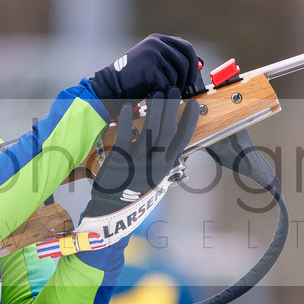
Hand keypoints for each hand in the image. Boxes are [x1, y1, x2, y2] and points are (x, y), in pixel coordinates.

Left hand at [83, 87, 198, 218]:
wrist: (111, 212)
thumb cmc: (134, 197)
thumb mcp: (154, 183)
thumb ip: (162, 165)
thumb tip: (171, 150)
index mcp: (165, 169)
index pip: (182, 140)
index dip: (188, 120)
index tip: (192, 104)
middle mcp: (154, 164)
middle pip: (166, 130)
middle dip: (171, 108)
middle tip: (172, 90)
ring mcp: (136, 161)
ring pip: (148, 130)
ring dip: (153, 109)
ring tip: (156, 93)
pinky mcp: (118, 160)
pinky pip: (124, 136)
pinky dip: (125, 121)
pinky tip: (127, 107)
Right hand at [88, 34, 203, 112]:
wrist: (112, 85)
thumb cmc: (134, 77)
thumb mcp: (153, 61)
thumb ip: (171, 59)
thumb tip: (199, 64)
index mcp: (157, 39)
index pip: (186, 47)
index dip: (194, 63)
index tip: (193, 77)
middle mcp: (156, 43)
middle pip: (185, 60)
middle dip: (188, 77)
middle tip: (185, 88)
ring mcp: (153, 54)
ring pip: (177, 74)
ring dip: (174, 87)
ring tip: (163, 91)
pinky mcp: (150, 68)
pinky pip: (168, 83)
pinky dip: (164, 91)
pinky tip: (154, 92)